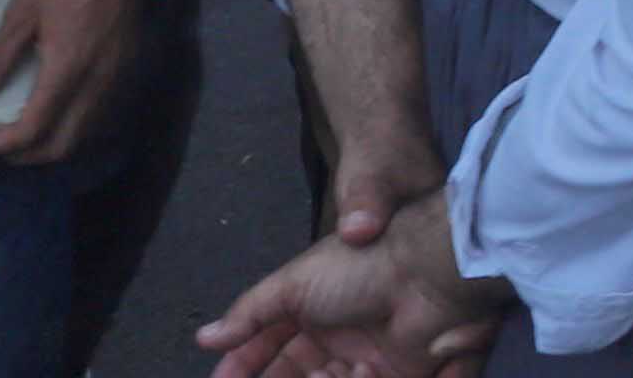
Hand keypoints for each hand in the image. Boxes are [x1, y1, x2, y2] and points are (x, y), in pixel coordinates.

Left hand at [0, 0, 142, 161]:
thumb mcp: (22, 11)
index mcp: (68, 70)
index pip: (31, 131)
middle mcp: (97, 85)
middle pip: (60, 148)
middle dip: (22, 155)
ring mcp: (117, 80)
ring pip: (82, 137)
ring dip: (48, 144)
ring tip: (18, 128)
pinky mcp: (127, 70)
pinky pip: (97, 118)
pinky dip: (71, 128)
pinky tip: (52, 110)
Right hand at [200, 179, 504, 377]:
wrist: (427, 272)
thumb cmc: (361, 266)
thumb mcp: (295, 282)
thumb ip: (250, 312)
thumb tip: (204, 337)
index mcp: (313, 310)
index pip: (269, 347)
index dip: (244, 365)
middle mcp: (339, 337)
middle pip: (294, 372)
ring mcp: (367, 359)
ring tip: (320, 373)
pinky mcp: (397, 376)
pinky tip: (351, 372)